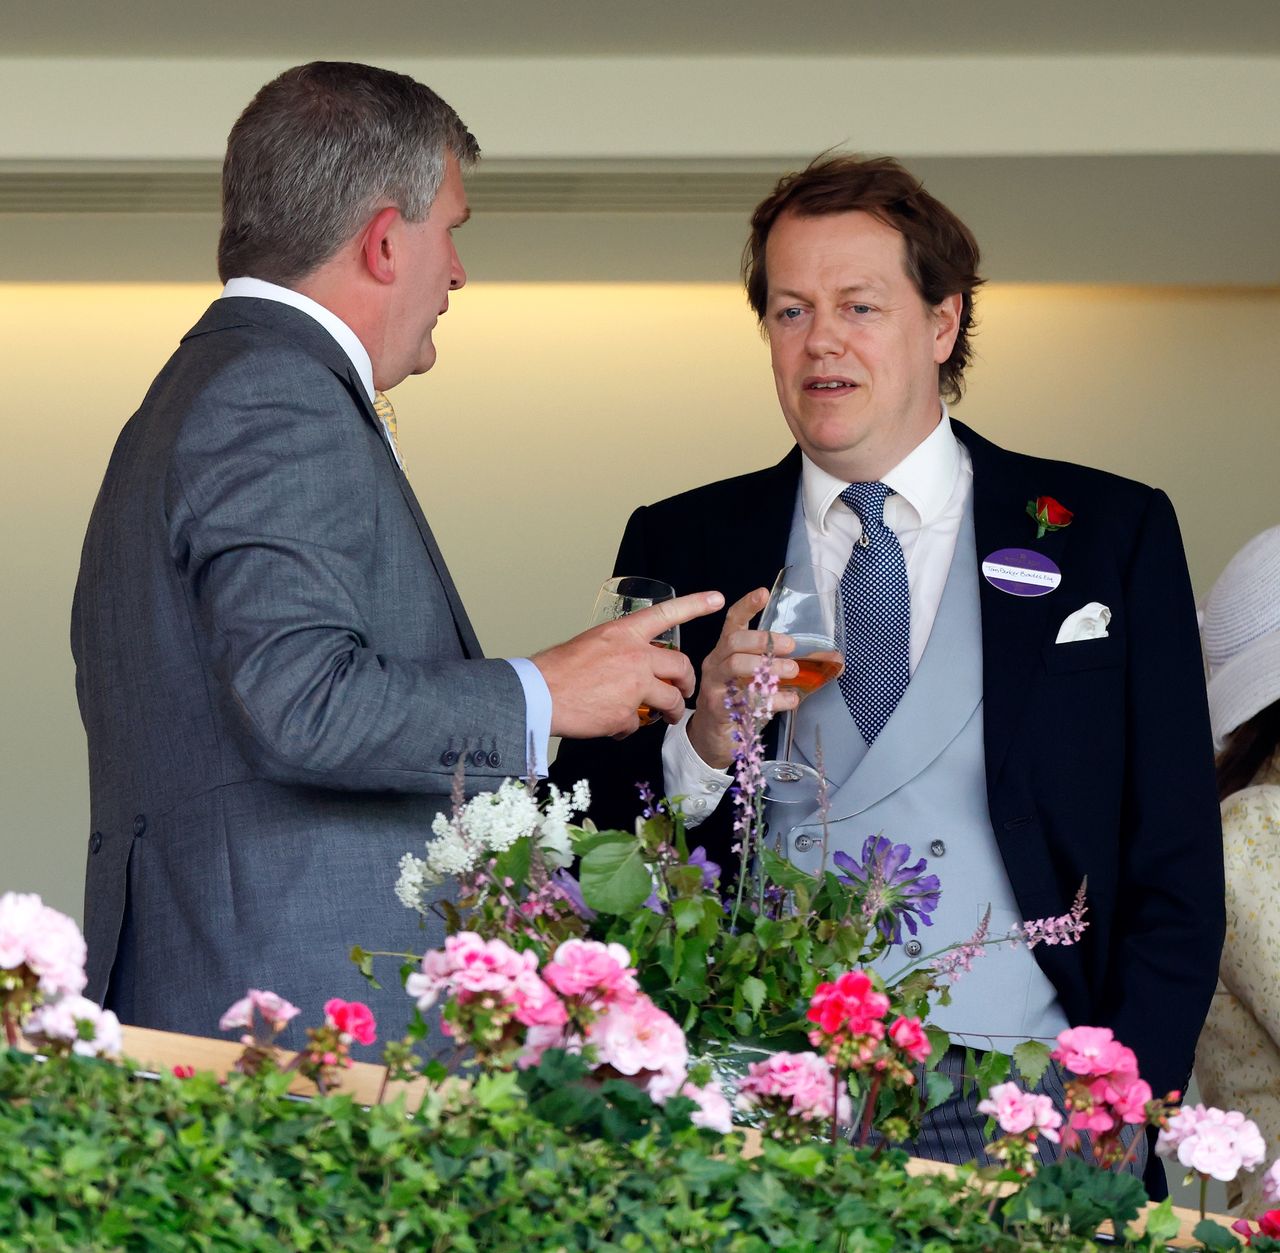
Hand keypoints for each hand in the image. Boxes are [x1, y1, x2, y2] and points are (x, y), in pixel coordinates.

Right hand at [534, 590, 724, 738]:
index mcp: (624, 633)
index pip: (666, 614)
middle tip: (685, 691)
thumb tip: (632, 667)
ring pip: (671, 700)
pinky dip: (628, 727)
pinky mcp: (626, 714)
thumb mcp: (592, 644)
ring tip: (667, 717)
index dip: (694, 604)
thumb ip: (619, 650)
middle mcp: (634, 655)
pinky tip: (612, 725)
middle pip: (681, 667)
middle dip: (688, 682)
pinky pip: (639, 724)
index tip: (717, 599)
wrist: (538, 694)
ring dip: (672, 711)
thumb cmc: (558, 670)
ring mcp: (633, 686)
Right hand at [686, 588, 797, 768]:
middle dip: (763, 640)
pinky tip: (790, 699)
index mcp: (726, 650)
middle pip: (733, 641)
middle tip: (791, 646)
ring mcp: (714, 685)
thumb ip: (783, 667)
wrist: (713, 739)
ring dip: (766, 666)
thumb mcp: (758, 680)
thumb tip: (830, 660)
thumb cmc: (739, 702)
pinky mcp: (718, 708)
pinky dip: (771, 698)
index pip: (733, 621)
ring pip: (735, 666)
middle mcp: (716, 663)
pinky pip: (744, 699)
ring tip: (793, 671)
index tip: (763, 593)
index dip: (746, 606)